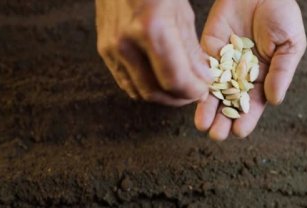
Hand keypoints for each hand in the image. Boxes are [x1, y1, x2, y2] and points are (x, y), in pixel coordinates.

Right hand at [96, 0, 212, 105]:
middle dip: (178, 98)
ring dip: (161, 96)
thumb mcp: (181, 11)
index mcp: (151, 29)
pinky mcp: (103, 50)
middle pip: (154, 92)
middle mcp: (126, 43)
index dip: (193, 91)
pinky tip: (157, 80)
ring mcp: (111, 48)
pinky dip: (144, 87)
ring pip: (138, 91)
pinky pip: (125, 81)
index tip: (203, 89)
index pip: (174, 80)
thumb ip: (191, 49)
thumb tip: (202, 78)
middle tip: (192, 91)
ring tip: (177, 88)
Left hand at [195, 0, 306, 139]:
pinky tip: (195, 99)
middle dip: (223, 119)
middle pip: (230, 102)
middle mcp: (240, 75)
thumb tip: (274, 100)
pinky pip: (202, 70)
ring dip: (208, 109)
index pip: (254, 103)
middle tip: (216, 135)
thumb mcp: (290, 45)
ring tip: (203, 126)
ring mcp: (223, 64)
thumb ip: (281, 72)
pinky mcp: (208, 51)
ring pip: (214, 91)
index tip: (240, 132)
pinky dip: (198, 84)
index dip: (247, 118)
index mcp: (262, 77)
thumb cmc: (281, 15)